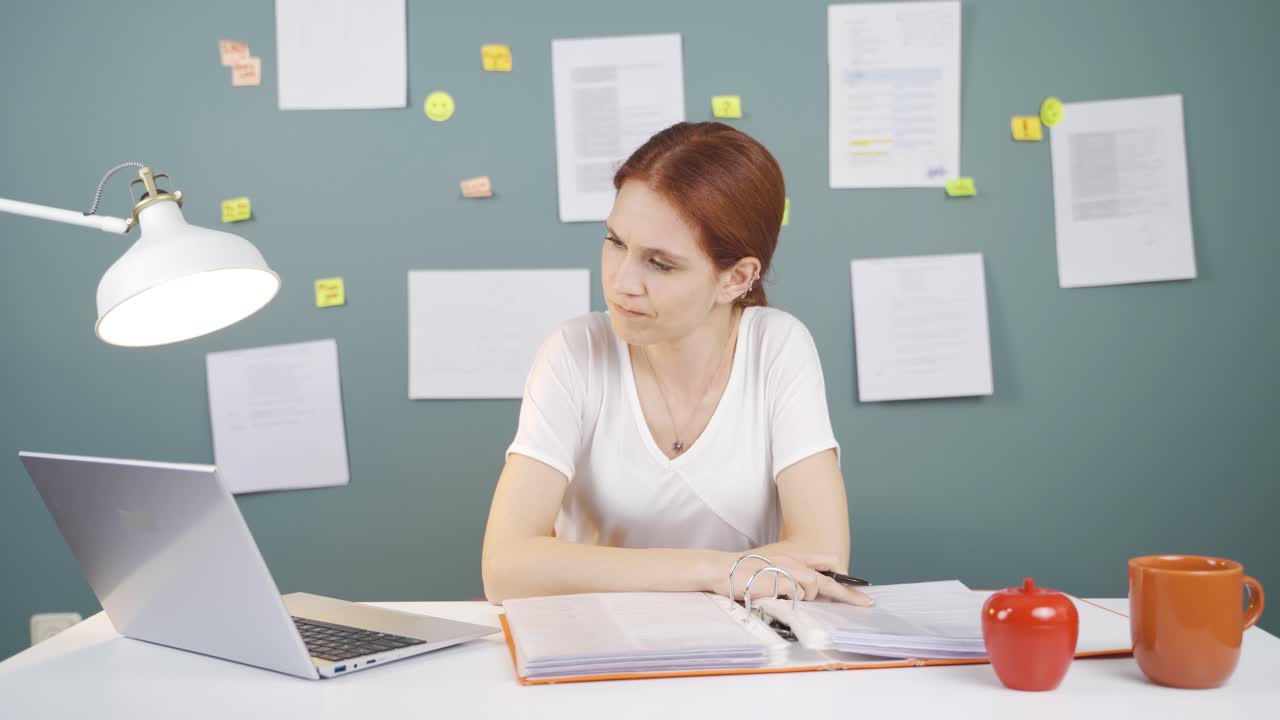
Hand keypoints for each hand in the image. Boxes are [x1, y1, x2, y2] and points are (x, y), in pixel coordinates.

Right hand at [717, 552, 872, 606]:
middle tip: (866, 602)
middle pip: (828, 579)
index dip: (841, 575)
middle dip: (848, 593)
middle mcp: (794, 561)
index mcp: (792, 557)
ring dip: (804, 597)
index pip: (826, 561)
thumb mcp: (769, 568)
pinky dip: (792, 598)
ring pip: (812, 588)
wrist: (723, 569)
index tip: (856, 588)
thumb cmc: (743, 572)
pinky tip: (776, 595)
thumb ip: (788, 576)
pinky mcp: (783, 580)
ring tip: (782, 594)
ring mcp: (789, 570)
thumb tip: (803, 591)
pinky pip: (797, 594)